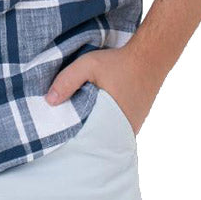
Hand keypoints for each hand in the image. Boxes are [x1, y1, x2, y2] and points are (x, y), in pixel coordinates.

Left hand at [44, 46, 160, 134]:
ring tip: (78, 120)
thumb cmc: (119, 62)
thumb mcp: (88, 65)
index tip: (60, 135)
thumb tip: (49, 101)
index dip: (73, 139)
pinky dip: (105, 122)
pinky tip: (96, 112)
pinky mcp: (136, 120)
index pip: (88, 141)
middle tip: (66, 129)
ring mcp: (132, 127)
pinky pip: (116, 127)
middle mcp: (124, 131)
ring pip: (107, 134)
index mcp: (112, 123)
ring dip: (94, 127)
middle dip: (82, 135)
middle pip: (97, 139)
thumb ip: (68, 81)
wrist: (150, 57)